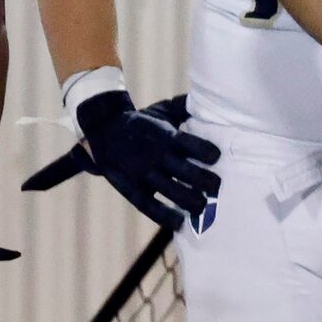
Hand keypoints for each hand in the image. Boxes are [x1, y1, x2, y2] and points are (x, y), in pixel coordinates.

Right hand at [66, 91, 220, 227]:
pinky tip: (180, 223)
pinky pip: (149, 205)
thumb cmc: (142, 122)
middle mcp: (155, 155)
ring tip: (204, 206)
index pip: (187, 143)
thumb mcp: (161, 110)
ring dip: (190, 200)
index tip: (217, 157)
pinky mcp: (132, 188)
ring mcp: (143, 173)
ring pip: (170, 189)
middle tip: (218, 187)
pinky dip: (165, 216)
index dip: (204, 150)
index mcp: (164, 135)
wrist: (104, 130)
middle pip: (184, 170)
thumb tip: (207, 98)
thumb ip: (184, 107)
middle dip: (204, 180)